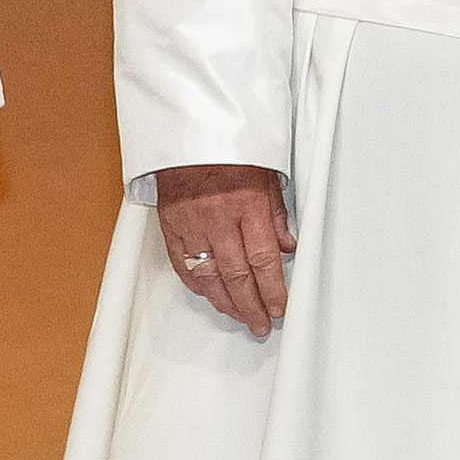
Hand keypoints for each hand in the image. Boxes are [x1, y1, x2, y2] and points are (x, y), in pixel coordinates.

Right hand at [153, 162, 291, 335]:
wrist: (188, 136)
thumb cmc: (232, 152)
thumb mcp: (268, 175)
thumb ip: (277, 216)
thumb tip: (289, 247)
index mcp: (247, 204)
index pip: (262, 258)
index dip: (273, 289)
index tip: (280, 307)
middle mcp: (218, 220)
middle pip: (236, 275)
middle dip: (252, 305)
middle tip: (262, 324)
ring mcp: (191, 227)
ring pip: (208, 278)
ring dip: (227, 303)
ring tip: (241, 316)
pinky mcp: (171, 230)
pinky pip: (184, 267)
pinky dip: (200, 286)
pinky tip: (213, 296)